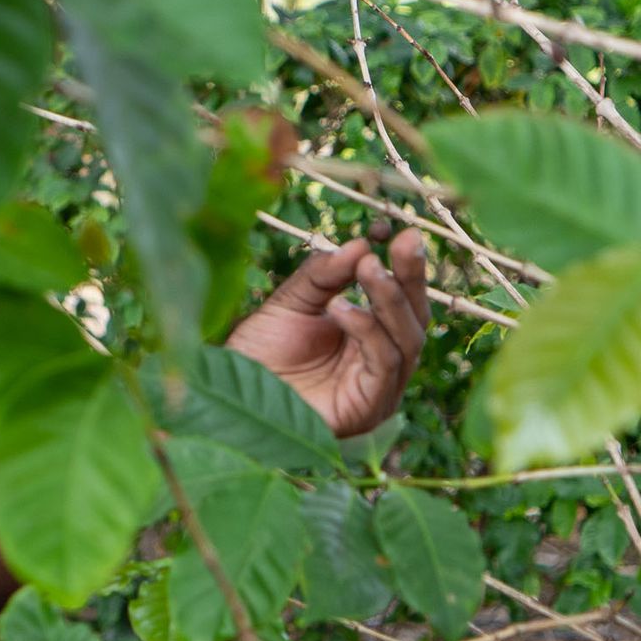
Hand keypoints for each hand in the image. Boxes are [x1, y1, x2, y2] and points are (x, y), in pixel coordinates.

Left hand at [223, 227, 431, 438]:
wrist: (226, 398)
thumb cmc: (257, 356)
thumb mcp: (290, 304)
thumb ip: (323, 276)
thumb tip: (360, 245)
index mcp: (368, 337)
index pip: (400, 300)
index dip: (407, 269)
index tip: (407, 233)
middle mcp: (381, 363)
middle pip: (414, 317)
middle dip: (409, 278)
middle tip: (402, 243)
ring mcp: (380, 388)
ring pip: (406, 338)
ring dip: (388, 299)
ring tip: (367, 268)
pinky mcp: (370, 407)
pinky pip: (384, 362)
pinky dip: (367, 331)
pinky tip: (341, 309)